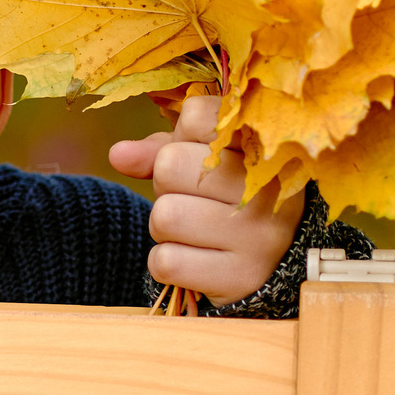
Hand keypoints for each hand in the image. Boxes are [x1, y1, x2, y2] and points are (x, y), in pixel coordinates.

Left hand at [108, 95, 304, 304]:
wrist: (276, 266)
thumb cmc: (229, 200)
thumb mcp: (205, 163)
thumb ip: (162, 150)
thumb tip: (118, 155)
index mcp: (266, 145)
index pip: (196, 117)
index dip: (181, 137)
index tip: (201, 154)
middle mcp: (271, 187)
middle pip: (169, 164)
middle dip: (165, 184)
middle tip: (192, 198)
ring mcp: (261, 234)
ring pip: (165, 215)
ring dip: (164, 226)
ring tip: (193, 230)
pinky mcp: (242, 277)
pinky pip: (166, 261)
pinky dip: (167, 262)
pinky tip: (195, 259)